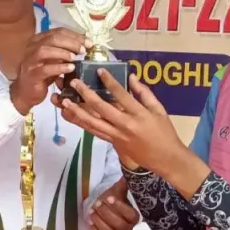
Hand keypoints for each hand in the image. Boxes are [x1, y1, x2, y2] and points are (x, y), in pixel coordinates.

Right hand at [9, 28, 90, 114]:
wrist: (26, 92)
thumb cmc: (42, 75)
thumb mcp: (54, 60)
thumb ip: (64, 51)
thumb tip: (85, 44)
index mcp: (38, 40)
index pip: (58, 32)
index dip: (75, 35)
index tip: (89, 42)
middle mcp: (32, 47)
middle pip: (53, 38)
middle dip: (71, 42)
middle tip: (84, 50)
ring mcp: (30, 61)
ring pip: (45, 50)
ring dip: (63, 52)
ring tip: (75, 58)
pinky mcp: (32, 74)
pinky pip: (45, 69)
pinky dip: (59, 68)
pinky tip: (70, 68)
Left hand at [57, 70, 210, 197]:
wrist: (165, 158)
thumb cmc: (164, 132)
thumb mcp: (159, 110)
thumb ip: (144, 93)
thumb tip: (131, 77)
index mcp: (139, 115)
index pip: (121, 95)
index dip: (109, 82)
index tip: (100, 71)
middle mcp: (125, 125)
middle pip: (101, 108)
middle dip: (86, 94)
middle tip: (74, 83)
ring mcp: (117, 135)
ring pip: (93, 123)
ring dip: (77, 111)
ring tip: (64, 101)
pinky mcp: (113, 142)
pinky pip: (94, 132)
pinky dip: (83, 124)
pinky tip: (73, 116)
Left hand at [88, 179, 139, 229]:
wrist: (105, 208)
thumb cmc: (112, 198)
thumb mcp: (118, 190)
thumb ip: (124, 183)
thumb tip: (130, 168)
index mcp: (134, 216)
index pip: (131, 215)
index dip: (119, 207)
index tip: (108, 197)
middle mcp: (129, 228)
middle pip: (120, 225)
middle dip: (106, 214)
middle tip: (96, 204)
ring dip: (100, 223)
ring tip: (91, 212)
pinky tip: (90, 223)